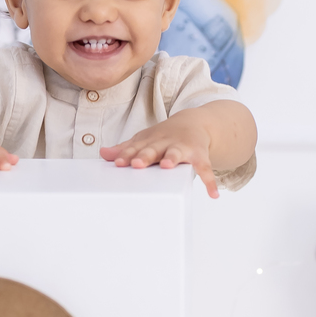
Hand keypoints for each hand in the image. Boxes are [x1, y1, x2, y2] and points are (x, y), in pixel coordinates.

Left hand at [101, 112, 219, 197]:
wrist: (195, 122)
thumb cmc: (165, 137)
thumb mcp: (145, 140)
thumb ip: (126, 149)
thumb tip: (103, 154)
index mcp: (150, 141)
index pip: (136, 148)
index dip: (127, 155)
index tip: (118, 163)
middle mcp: (165, 142)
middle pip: (154, 149)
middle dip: (146, 156)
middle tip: (137, 164)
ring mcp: (183, 148)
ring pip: (177, 153)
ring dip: (173, 158)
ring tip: (168, 166)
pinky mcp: (200, 155)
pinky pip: (205, 169)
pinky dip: (209, 181)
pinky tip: (212, 194)